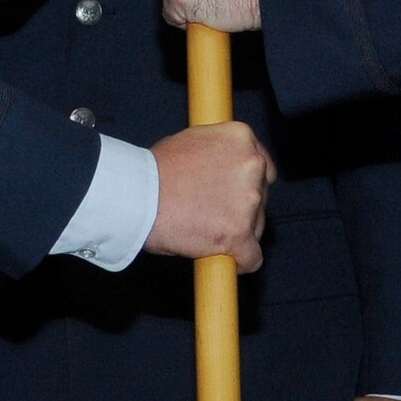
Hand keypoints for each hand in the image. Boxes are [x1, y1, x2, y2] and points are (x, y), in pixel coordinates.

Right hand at [145, 121, 275, 272]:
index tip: (236, 194)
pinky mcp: (239, 234)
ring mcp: (248, 200)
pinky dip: (241, 262)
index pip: (263, 165)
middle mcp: (251, 164)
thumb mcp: (191, 142)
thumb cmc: (154, 171)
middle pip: (261, 197)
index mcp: (241, 138)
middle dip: (242, 208)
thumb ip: (217, 153)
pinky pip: (252, 257)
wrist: (137, 196)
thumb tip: (223, 167)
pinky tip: (228, 260)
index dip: (248, 183)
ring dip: (238, 233)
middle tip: (213, 214)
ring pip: (257, 227)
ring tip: (208, 233)